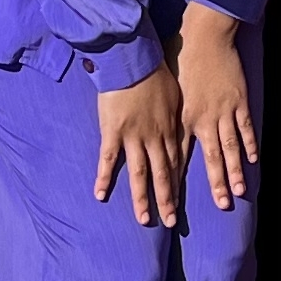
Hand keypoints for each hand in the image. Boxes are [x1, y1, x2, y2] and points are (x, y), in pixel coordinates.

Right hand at [95, 66, 186, 226]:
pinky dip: (103, 178)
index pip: (176, 162)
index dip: (178, 184)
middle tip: (170, 221)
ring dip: (142, 198)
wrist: (133, 58)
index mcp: (170, 127)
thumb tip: (180, 119)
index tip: (179, 201)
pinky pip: (107, 160)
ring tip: (145, 219)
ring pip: (140, 174)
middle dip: (167, 199)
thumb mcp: (174, 92)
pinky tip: (100, 196)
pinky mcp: (112, 131)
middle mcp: (154, 137)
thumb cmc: (155, 70)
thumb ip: (175, 111)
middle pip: (163, 174)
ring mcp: (133, 136)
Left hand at [178, 1, 255, 210]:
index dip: (173, 181)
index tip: (172, 202)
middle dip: (213, 185)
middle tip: (221, 205)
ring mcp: (222, 112)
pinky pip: (245, 128)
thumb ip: (161, 109)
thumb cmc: (179, 56)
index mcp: (180, 117)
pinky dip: (250, 144)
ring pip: (229, 149)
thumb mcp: (163, 85)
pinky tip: (253, 159)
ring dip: (234, 172)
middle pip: (208, 159)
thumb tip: (150, 122)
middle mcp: (202, 120)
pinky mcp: (238, 101)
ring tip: (239, 193)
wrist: (204, 36)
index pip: (176, 157)